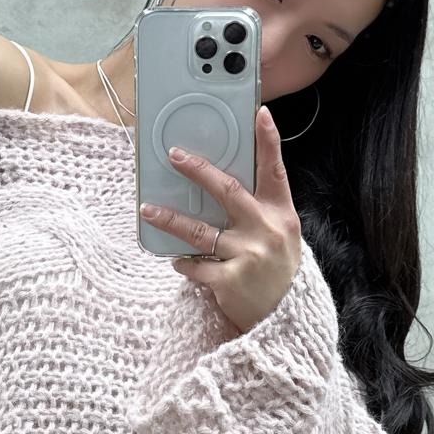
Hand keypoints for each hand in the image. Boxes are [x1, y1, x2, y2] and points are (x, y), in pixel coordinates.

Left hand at [138, 105, 302, 336]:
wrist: (286, 320)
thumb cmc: (279, 272)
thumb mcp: (281, 237)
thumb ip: (259, 212)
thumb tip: (220, 185)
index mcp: (280, 215)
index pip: (275, 171)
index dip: (269, 141)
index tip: (259, 113)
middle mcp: (265, 230)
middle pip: (227, 191)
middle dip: (198, 170)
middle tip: (174, 155)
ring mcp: (247, 255)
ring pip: (199, 231)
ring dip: (169, 218)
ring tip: (147, 209)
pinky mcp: (229, 280)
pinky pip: (195, 265)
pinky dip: (183, 263)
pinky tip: (177, 261)